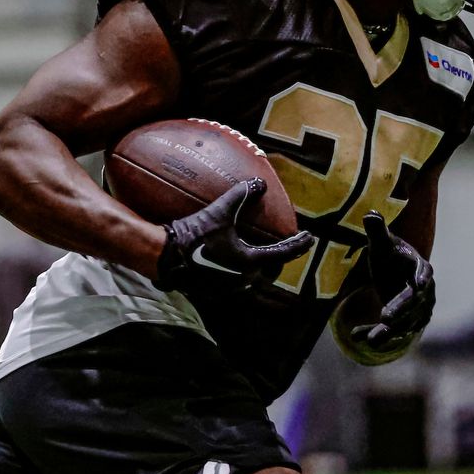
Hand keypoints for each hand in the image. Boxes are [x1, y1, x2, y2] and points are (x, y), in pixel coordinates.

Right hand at [155, 179, 313, 292]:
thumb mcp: (220, 211)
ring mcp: (227, 287)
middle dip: (278, 261)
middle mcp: (243, 279)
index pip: (283, 253)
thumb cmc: (195, 235)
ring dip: (259, 268)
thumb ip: (241, 196)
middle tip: (283, 248)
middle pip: (269, 272)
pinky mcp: (212, 289)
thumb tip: (259, 183)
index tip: (309, 238)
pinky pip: (234, 281)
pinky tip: (231, 260)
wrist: (164, 256)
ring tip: (258, 254)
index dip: (299, 244)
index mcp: (250, 262)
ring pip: (252, 279)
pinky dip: (240, 271)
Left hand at [346, 212, 435, 347]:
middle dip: (401, 310)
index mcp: (421, 268)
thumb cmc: (389, 255)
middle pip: (413, 302)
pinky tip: (357, 336)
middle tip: (386, 318)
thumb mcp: (381, 244)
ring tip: (370, 339)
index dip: (422, 279)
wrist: (393, 273)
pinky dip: (376, 334)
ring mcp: (416, 310)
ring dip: (388, 331)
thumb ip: (377, 231)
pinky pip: (392, 331)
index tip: (418, 287)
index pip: (423, 273)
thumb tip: (370, 214)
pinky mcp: (404, 323)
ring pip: (404, 322)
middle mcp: (423, 291)